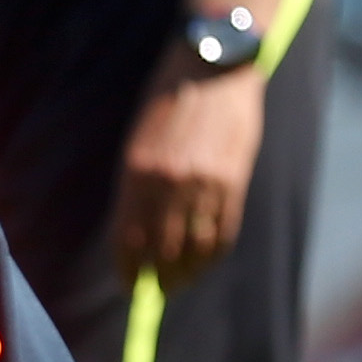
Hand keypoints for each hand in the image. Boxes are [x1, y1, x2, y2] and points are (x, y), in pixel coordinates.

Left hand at [113, 62, 263, 283]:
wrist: (212, 70)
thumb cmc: (167, 104)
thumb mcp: (137, 143)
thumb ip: (137, 188)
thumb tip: (137, 235)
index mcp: (136, 173)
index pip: (128, 239)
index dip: (128, 269)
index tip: (129, 284)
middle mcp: (169, 183)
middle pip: (162, 250)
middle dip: (157, 278)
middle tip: (155, 292)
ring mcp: (204, 183)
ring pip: (195, 247)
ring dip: (186, 273)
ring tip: (178, 284)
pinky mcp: (234, 180)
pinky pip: (223, 231)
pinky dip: (212, 253)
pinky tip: (204, 262)